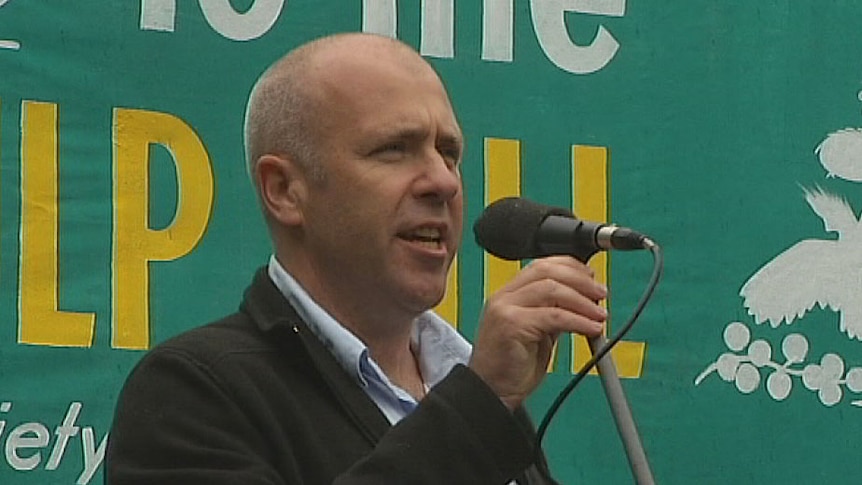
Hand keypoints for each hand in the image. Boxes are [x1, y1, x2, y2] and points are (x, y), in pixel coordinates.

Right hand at [468, 256, 606, 409]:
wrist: (491, 393)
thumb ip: (553, 313)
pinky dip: (578, 321)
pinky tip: (592, 329)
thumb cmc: (511, 367)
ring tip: (600, 315)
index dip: (570, 267)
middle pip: (547, 271)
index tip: (591, 278)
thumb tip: (583, 302)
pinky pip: (553, 316)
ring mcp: (505, 309)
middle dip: (580, 280)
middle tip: (601, 294)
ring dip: (582, 300)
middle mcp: (504, 297)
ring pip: (552, 290)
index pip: (541, 266)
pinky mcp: (511, 325)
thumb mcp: (537, 333)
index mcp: (508, 295)